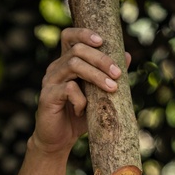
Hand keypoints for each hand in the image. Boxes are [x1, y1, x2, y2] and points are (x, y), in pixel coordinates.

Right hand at [31, 28, 128, 155]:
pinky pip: (68, 89)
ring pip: (74, 65)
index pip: (69, 36)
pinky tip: (83, 110)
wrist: (59, 141)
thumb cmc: (79, 117)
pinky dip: (81, 99)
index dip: (84, 33)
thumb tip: (127, 56)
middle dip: (101, 59)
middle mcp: (55, 68)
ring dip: (96, 76)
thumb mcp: (98, 95)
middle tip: (118, 74)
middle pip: (77, 50)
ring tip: (111, 88)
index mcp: (66, 63)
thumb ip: (109, 76)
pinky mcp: (47, 97)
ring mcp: (49, 81)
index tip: (102, 41)